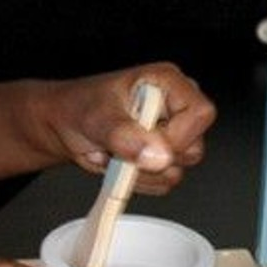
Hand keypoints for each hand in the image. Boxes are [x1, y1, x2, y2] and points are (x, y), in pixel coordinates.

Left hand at [50, 62, 215, 194]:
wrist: (66, 124)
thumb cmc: (80, 107)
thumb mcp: (99, 118)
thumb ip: (127, 136)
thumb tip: (159, 155)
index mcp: (168, 83)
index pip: (200, 114)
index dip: (178, 135)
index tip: (146, 140)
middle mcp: (176, 109)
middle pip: (193, 148)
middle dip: (151, 157)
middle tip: (120, 145)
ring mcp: (172, 136)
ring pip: (177, 171)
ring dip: (140, 171)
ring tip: (116, 152)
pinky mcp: (163, 159)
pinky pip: (162, 183)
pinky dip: (137, 180)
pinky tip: (120, 162)